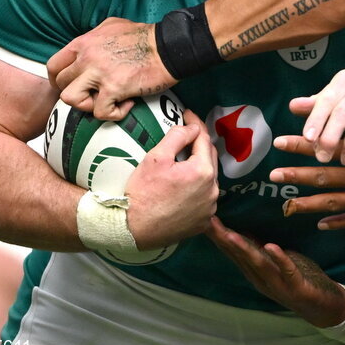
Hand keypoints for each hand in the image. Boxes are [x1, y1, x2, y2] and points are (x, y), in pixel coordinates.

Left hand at [47, 17, 173, 119]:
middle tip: (95, 95)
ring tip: (106, 101)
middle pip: (61, 84)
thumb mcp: (112, 25)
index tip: (72, 85)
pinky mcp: (115, 88)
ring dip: (88, 105)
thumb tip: (88, 48)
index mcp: (84, 42)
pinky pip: (100, 112)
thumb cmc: (145, 36)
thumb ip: (94, 37)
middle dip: (77, 93)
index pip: (54, 65)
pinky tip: (127, 105)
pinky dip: (114, 113)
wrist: (169, 46)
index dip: (59, 80)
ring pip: (71, 99)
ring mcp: (99, 73)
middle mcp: (87, 57)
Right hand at [125, 109, 217, 248]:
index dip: (196, 124)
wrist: (131, 230)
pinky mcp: (203, 222)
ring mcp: (209, 208)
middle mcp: (212, 190)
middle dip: (200, 145)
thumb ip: (178, 136)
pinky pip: (205, 198)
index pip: (203, 139)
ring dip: (201, 167)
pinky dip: (199, 189)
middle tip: (187, 136)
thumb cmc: (141, 193)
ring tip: (186, 161)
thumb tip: (193, 127)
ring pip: (209, 179)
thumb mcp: (156, 157)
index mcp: (203, 171)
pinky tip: (187, 185)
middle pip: (209, 158)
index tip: (188, 115)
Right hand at [207, 216, 344, 327]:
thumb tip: (242, 229)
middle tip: (207, 221)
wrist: (322, 307)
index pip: (232, 252)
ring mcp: (277, 284)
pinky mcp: (296, 286)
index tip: (203, 217)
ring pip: (258, 264)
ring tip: (230, 234)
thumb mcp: (276, 261)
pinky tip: (270, 246)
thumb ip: (259, 249)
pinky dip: (278, 258)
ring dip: (243, 249)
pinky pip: (286, 270)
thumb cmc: (299, 278)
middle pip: (239, 257)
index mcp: (255, 272)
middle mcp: (261, 279)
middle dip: (223, 239)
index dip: (218, 236)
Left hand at [268, 135, 344, 229]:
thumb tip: (334, 114)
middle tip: (272, 176)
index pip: (326, 147)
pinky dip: (338, 223)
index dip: (301, 145)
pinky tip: (321, 224)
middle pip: (324, 178)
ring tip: (288, 207)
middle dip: (296, 177)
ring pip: (336, 203)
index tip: (279, 142)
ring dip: (309, 205)